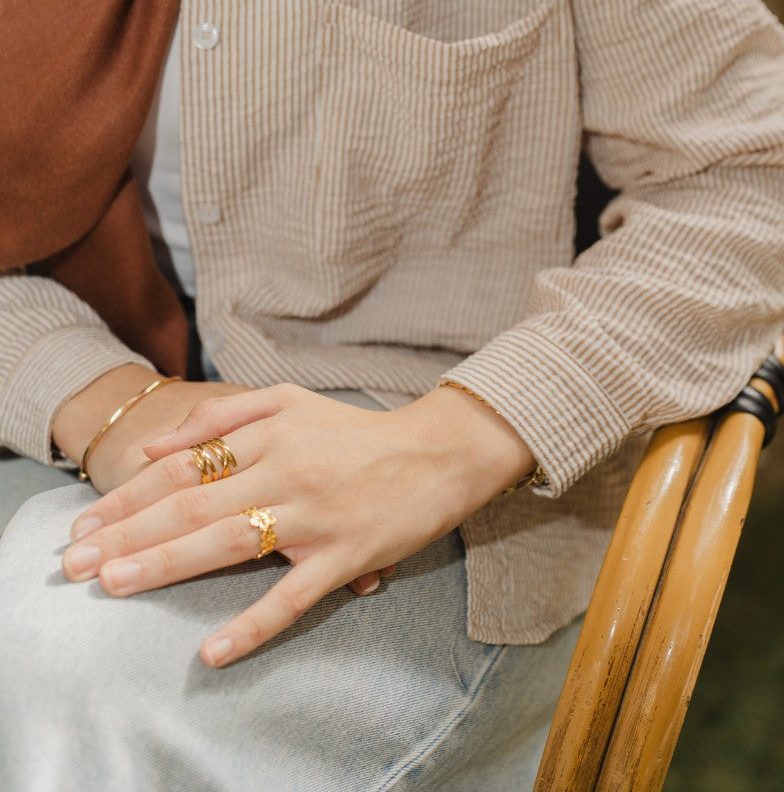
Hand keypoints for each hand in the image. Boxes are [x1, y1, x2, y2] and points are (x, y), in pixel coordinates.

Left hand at [62, 383, 534, 665]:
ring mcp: (315, 515)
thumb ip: (223, 413)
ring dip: (169, 565)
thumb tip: (157, 445)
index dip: (129, 494)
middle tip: (77, 562)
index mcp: (269, 431)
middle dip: (129, 533)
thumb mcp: (290, 399)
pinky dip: (253, 624)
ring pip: (231, 542)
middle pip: (195, 504)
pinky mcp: (345, 555)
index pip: (184, 465)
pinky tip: (213, 651)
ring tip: (118, 585)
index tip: (84, 523)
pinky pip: (293, 596)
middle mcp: (286, 468)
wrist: (438, 452)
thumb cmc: (356, 430)